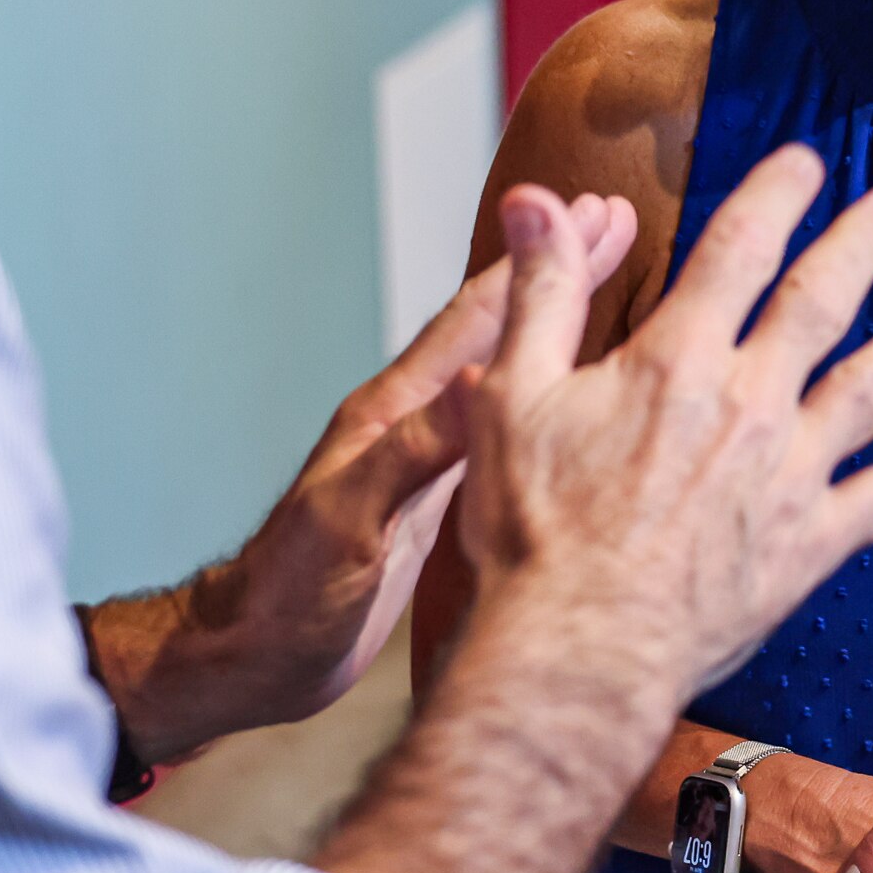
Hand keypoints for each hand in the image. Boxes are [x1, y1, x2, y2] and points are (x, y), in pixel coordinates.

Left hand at [92, 192, 640, 754]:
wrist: (257, 657)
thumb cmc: (289, 594)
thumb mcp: (351, 521)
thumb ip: (410, 453)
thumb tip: (482, 385)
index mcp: (394, 416)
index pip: (477, 322)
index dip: (538, 266)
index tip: (594, 215)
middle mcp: (414, 425)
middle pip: (498, 330)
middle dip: (556, 274)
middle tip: (614, 221)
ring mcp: (424, 462)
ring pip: (507, 374)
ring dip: (555, 327)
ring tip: (604, 288)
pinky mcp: (434, 504)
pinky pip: (505, 429)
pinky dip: (543, 395)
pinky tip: (569, 396)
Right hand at [450, 144, 872, 704]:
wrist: (578, 649)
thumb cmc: (535, 530)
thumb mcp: (511, 394)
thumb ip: (540, 291)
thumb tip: (534, 198)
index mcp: (675, 361)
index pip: (737, 250)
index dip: (774, 196)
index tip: (805, 161)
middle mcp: (747, 403)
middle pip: (819, 302)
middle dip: (861, 246)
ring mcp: (789, 473)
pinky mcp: (811, 543)